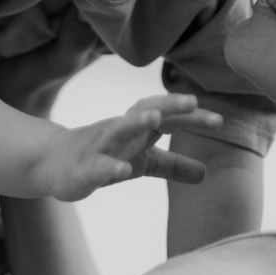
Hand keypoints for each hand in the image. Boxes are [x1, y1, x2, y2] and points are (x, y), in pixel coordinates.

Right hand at [43, 95, 223, 199]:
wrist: (55, 163)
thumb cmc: (106, 156)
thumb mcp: (143, 162)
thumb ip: (172, 165)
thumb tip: (206, 173)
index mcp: (138, 127)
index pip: (169, 117)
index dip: (192, 117)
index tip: (220, 121)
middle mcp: (122, 130)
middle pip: (146, 111)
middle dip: (169, 105)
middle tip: (193, 100)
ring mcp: (101, 146)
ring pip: (119, 129)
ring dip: (136, 122)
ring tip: (155, 119)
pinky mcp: (84, 168)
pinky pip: (97, 166)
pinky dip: (110, 166)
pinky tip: (122, 171)